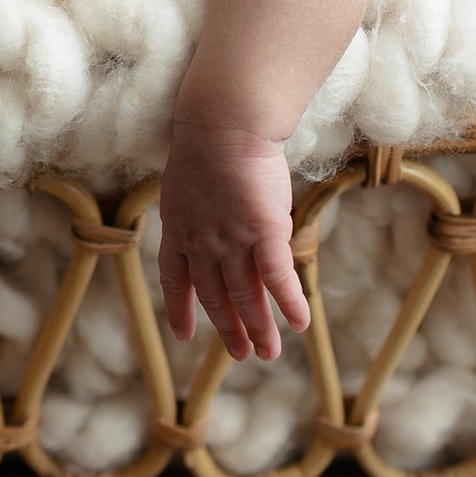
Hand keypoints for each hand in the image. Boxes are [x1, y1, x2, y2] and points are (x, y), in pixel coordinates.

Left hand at [156, 118, 311, 361]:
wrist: (223, 122)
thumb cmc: (209, 138)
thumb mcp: (190, 180)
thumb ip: (203, 207)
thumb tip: (221, 215)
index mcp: (178, 228)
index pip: (175, 279)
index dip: (180, 308)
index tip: (184, 334)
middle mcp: (202, 242)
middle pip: (214, 295)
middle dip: (228, 328)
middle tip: (241, 354)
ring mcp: (231, 240)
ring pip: (245, 295)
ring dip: (259, 328)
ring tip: (269, 354)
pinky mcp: (263, 231)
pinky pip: (277, 277)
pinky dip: (288, 303)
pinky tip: (300, 323)